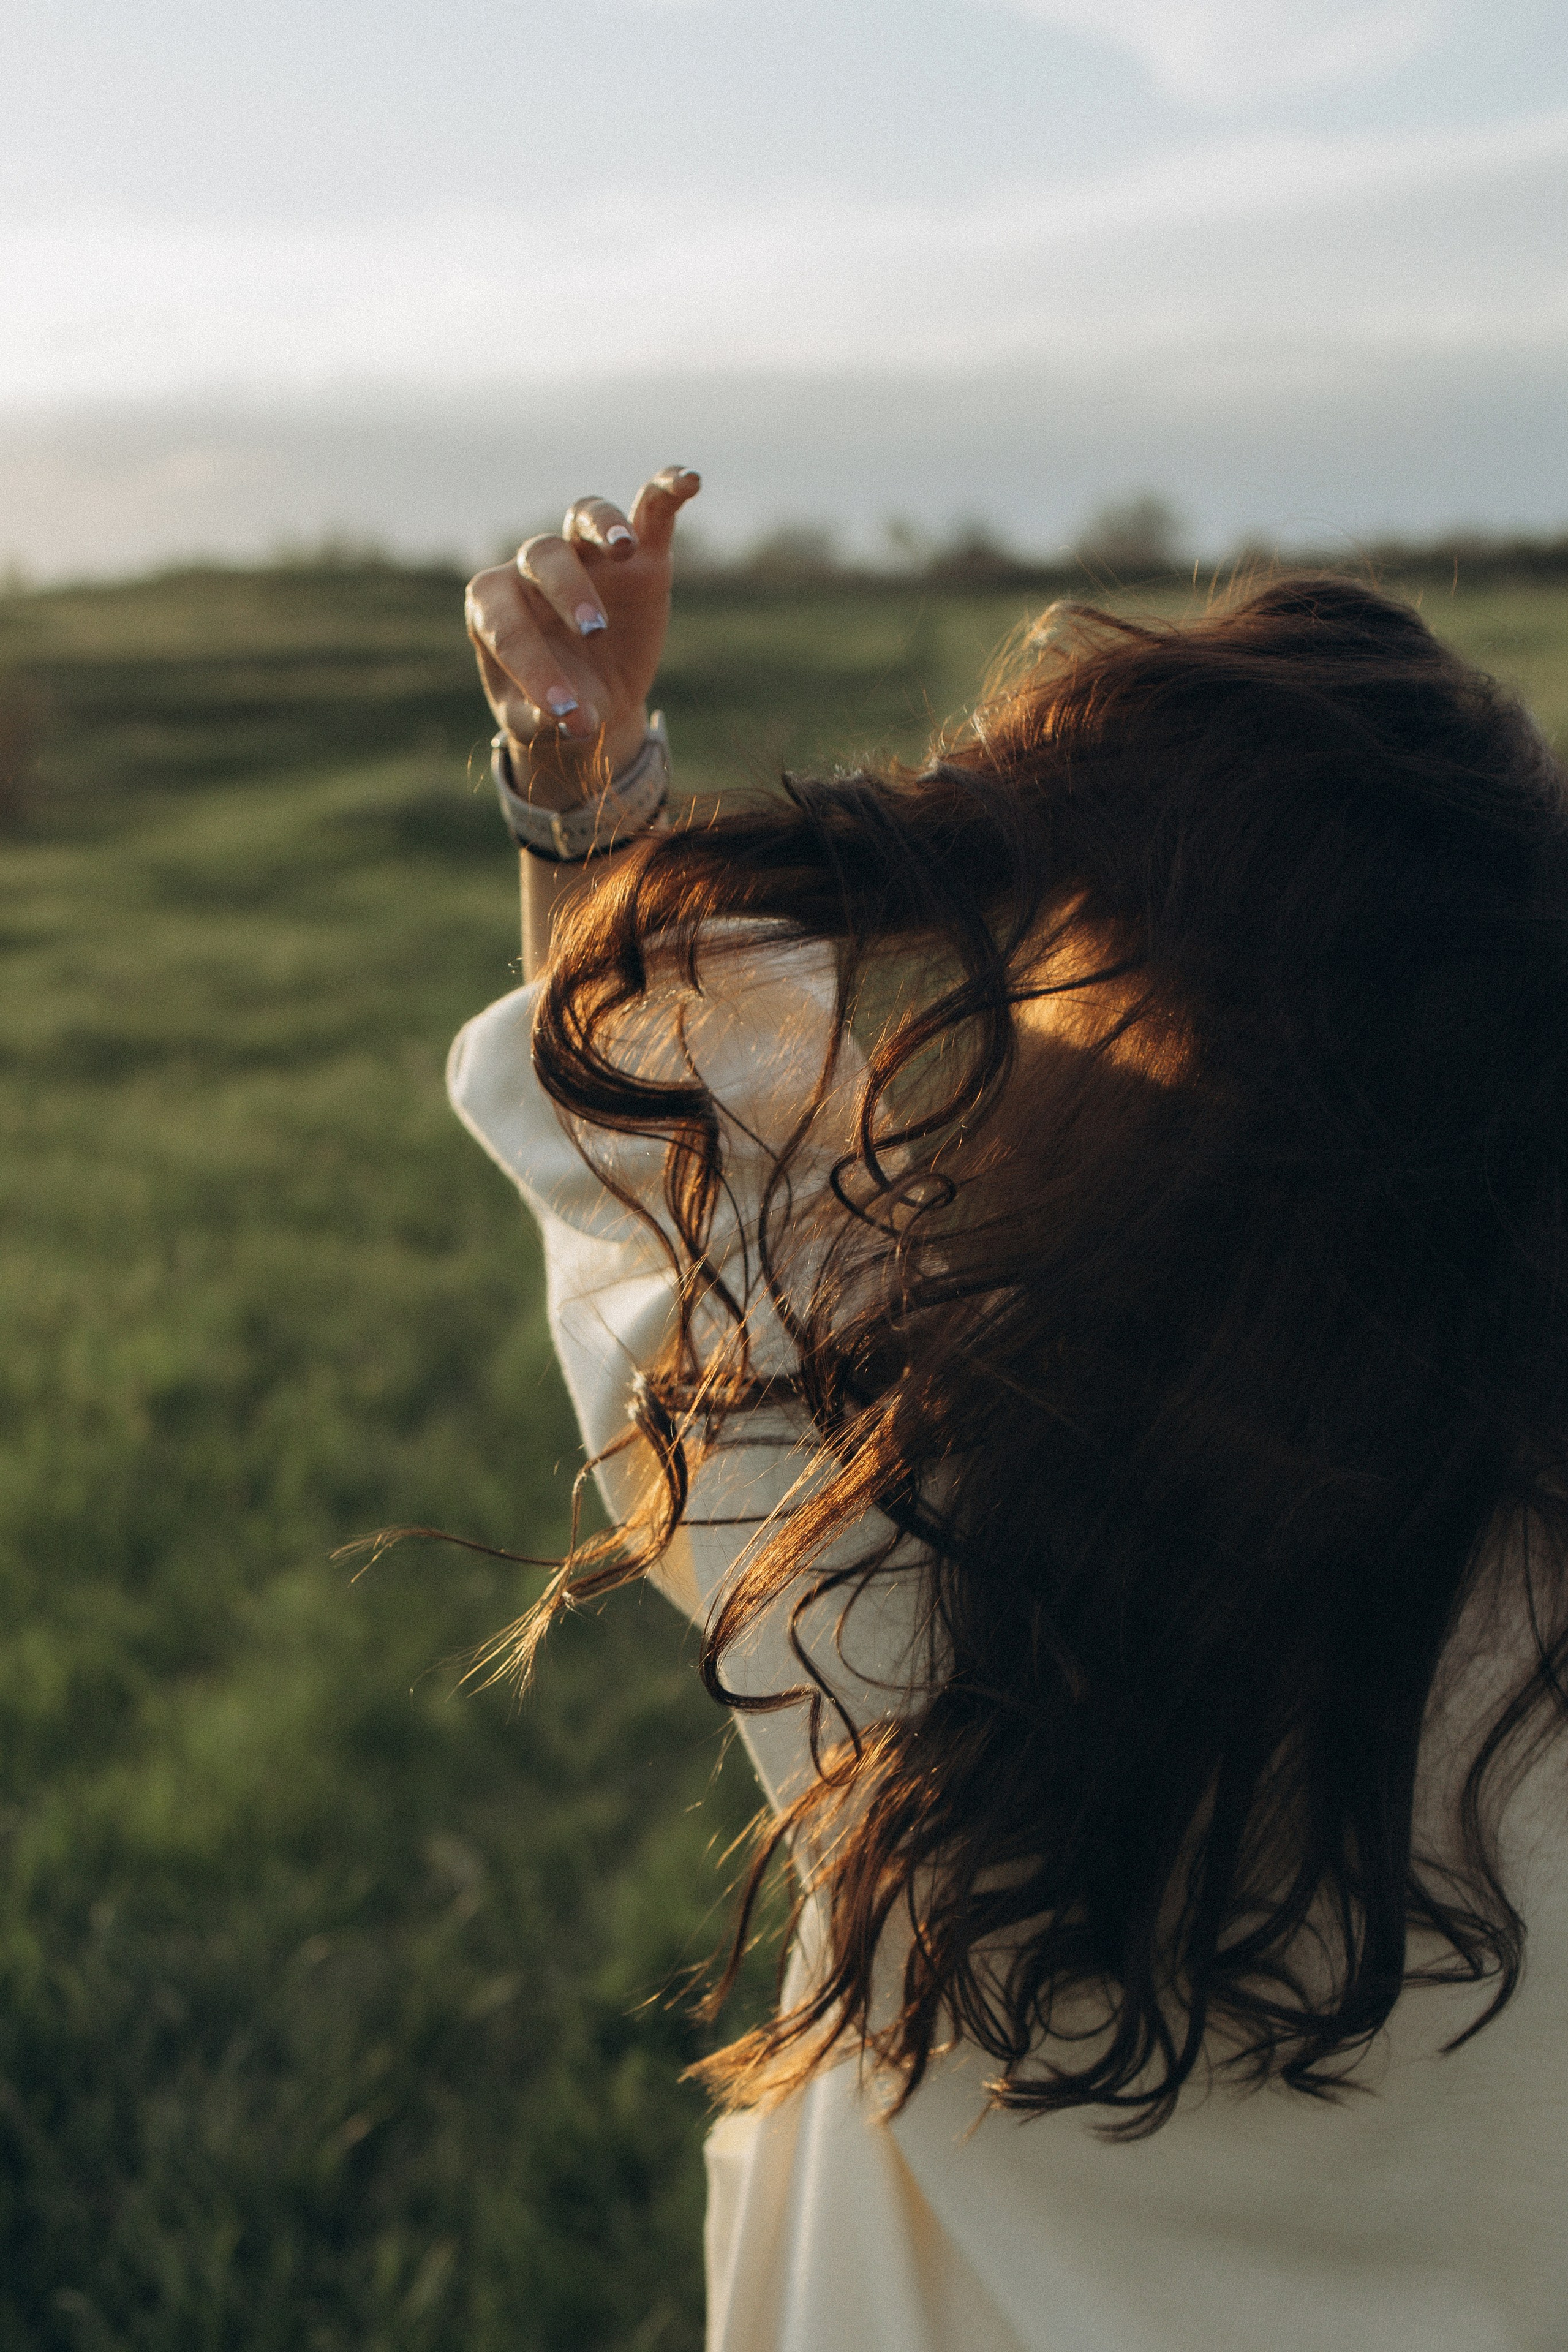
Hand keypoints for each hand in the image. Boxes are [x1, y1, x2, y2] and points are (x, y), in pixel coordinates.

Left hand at [464, 465, 700, 797]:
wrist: (590, 704)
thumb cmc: (550, 708)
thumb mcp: (538, 725)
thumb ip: (546, 717)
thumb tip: (575, 719)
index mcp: (495, 607)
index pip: (506, 623)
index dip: (533, 667)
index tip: (563, 713)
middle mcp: (534, 570)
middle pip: (544, 555)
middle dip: (568, 591)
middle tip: (595, 631)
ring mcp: (588, 558)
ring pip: (584, 515)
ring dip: (604, 525)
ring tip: (624, 548)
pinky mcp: (639, 558)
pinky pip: (650, 510)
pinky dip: (666, 490)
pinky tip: (689, 481)